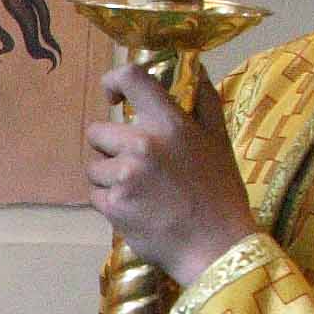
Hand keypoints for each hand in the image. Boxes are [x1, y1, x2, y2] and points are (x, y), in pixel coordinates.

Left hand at [87, 62, 254, 284]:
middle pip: (96, 132)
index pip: (132, 78)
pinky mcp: (113, 205)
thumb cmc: (220, 193)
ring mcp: (126, 175)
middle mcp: (144, 144)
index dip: (113, 81)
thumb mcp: (218, 141)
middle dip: (109, 148)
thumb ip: (203, 102)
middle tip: (136, 167)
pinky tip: (136, 209)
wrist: (217, 246)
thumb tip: (194, 67)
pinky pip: (94, 194)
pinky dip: (109, 202)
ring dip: (108, 178)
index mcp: (170, 123)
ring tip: (140, 192)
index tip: (112, 97)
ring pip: (93, 166)